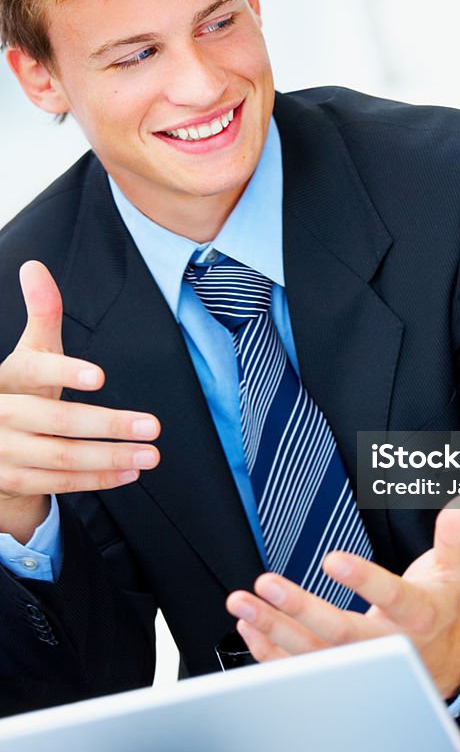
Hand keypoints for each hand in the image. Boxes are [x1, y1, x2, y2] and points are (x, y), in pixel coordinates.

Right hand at [0, 261, 160, 540]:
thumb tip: (35, 267)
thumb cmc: (21, 388)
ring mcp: (2, 452)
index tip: (100, 376)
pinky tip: (129, 472)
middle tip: (153, 425)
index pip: (34, 369)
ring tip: (150, 454)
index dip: (65, 372)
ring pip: (61, 458)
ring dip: (110, 458)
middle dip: (109, 425)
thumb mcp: (31, 352)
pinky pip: (58, 484)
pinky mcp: (12, 481)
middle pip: (57, 421)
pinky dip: (96, 479)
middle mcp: (0, 414)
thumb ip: (41, 313)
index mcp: (9, 377)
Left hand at [226, 498, 459, 697]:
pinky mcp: (338, 673)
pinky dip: (270, 651)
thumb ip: (454, 535)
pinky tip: (250, 625)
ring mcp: (360, 665)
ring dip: (273, 629)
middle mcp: (388, 647)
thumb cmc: (439, 605)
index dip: (363, 581)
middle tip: (269, 584)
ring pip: (313, 654)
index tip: (332, 559)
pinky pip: (300, 669)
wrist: (441, 662)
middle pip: (343, 635)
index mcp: (419, 616)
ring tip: (243, 603)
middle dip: (302, 610)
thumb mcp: (455, 569)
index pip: (392, 598)